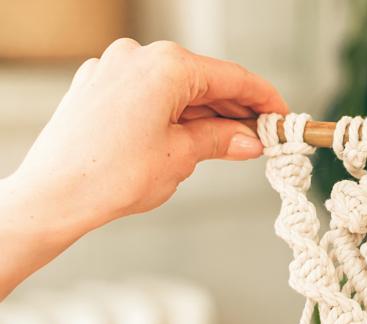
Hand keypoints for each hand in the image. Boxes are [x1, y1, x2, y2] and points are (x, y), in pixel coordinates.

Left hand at [0, 38, 286, 296]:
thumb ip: (220, 141)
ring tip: (231, 146)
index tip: (284, 118)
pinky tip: (189, 140)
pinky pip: (149, 95)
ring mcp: (113, 69)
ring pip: (176, 89)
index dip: (265, 100)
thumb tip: (250, 141)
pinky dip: (174, 114)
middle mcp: (137, 57)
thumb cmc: (112, 176)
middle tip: (264, 138)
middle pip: (205, 80)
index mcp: (165, 66)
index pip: (233, 78)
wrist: (54, 195)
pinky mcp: (97, 87)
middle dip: (236, 111)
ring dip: (206, 115)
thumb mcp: (182, 157)